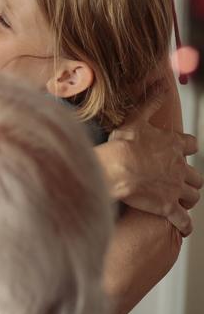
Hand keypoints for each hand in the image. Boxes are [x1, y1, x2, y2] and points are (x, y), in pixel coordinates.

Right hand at [106, 95, 202, 235]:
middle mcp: (179, 167)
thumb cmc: (123, 144)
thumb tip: (160, 85)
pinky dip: (185, 225)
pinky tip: (183, 228)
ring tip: (180, 201)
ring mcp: (176, 188)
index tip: (182, 150)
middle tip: (179, 180)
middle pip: (196, 175)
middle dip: (190, 179)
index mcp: (173, 146)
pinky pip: (183, 220)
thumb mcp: (137, 118)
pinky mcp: (168, 207)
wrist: (117, 167)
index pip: (191, 145)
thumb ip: (151, 103)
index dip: (187, 149)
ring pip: (193, 196)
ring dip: (188, 199)